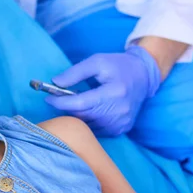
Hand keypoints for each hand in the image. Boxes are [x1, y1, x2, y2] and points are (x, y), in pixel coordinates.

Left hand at [45, 46, 160, 136]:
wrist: (143, 76)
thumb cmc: (118, 66)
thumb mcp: (97, 61)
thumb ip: (75, 72)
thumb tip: (55, 83)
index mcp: (114, 92)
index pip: (80, 103)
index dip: (60, 102)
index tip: (48, 97)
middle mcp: (119, 112)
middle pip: (82, 116)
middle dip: (65, 108)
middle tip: (56, 99)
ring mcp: (120, 124)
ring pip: (87, 126)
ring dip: (75, 116)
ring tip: (70, 104)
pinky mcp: (121, 130)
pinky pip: (96, 131)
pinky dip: (87, 122)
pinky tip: (84, 111)